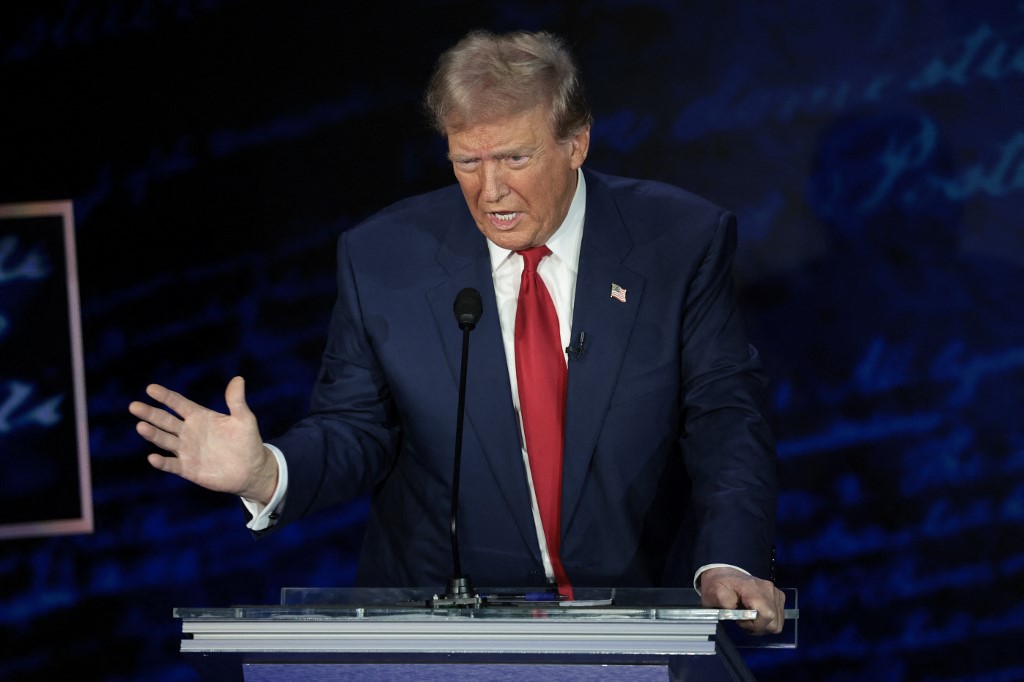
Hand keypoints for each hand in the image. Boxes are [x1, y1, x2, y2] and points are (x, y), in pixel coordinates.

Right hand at [128, 376, 277, 503]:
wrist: (251, 469)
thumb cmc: (248, 441)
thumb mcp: (244, 419)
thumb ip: (236, 401)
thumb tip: (238, 379)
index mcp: (199, 417)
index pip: (178, 404)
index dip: (165, 397)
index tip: (150, 388)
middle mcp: (189, 432)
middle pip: (165, 420)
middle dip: (150, 413)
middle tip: (134, 406)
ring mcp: (187, 450)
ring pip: (165, 440)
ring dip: (153, 434)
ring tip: (140, 426)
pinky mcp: (188, 468)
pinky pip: (172, 464)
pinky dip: (162, 462)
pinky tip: (152, 458)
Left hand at [699, 566, 785, 634]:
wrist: (724, 575)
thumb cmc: (719, 586)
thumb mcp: (715, 593)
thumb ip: (725, 601)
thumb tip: (737, 611)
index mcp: (754, 588)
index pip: (767, 615)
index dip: (754, 625)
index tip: (740, 621)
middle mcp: (769, 590)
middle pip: (774, 622)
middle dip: (757, 627)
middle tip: (743, 622)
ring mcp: (775, 593)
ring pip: (777, 623)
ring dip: (762, 626)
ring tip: (748, 619)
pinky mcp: (778, 597)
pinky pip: (778, 618)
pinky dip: (767, 621)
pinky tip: (755, 616)